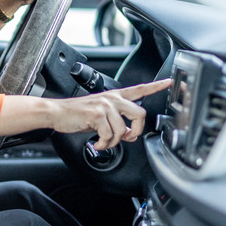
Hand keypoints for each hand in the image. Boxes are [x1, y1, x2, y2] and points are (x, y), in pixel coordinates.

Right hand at [51, 79, 171, 149]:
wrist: (56, 113)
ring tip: (103, 142)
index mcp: (114, 97)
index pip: (139, 89)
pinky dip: (104, 144)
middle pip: (140, 114)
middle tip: (126, 138)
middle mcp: (112, 98)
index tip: (169, 82)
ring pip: (123, 130)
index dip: (156, 86)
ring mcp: (105, 105)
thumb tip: (128, 133)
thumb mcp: (100, 115)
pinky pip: (110, 135)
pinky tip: (97, 142)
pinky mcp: (97, 114)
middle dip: (136, 131)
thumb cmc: (76, 114)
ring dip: (113, 142)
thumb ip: (117, 121)